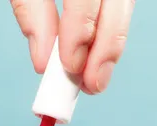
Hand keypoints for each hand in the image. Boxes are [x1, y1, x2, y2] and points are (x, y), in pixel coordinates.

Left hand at [11, 0, 134, 93]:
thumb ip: (31, 11)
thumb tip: (42, 62)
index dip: (80, 30)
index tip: (71, 66)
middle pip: (117, 0)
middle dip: (106, 47)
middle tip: (92, 86)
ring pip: (125, 3)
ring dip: (111, 43)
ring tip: (95, 78)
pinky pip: (121, 4)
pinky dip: (110, 29)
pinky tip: (98, 53)